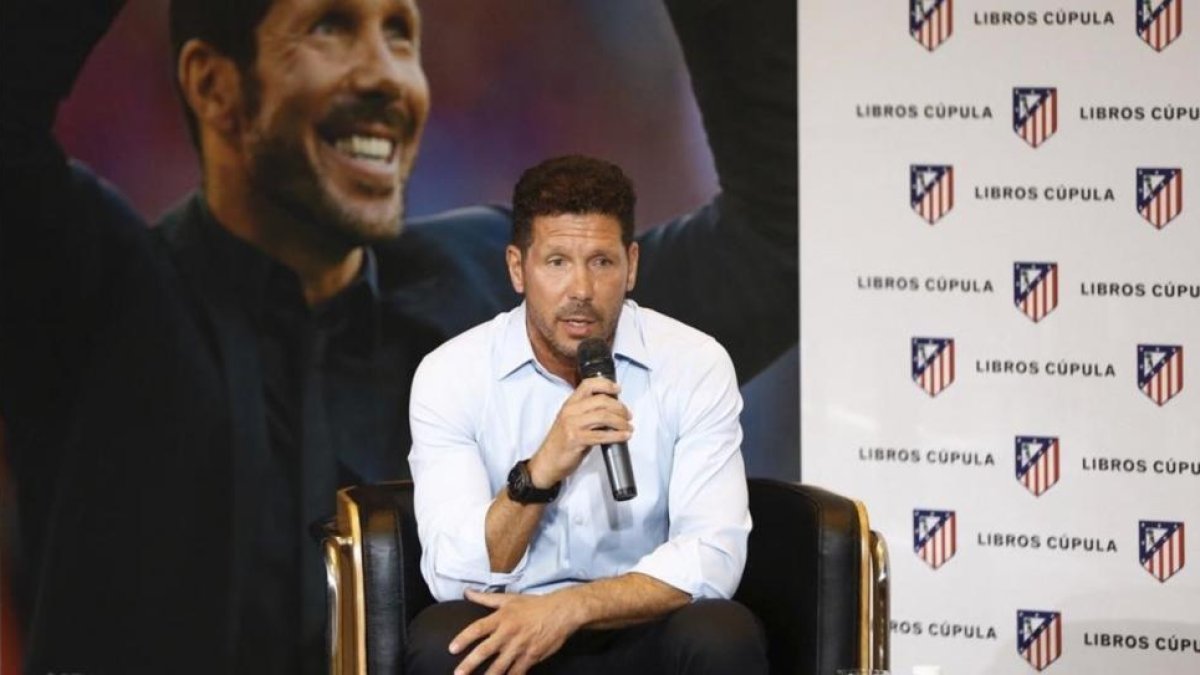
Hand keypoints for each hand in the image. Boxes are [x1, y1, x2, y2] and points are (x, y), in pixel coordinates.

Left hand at [449, 589, 582, 674]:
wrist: (560, 612)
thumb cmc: (533, 604)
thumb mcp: (509, 599)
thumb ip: (485, 598)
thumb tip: (466, 592)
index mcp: (501, 618)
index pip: (478, 629)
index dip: (464, 639)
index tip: (452, 648)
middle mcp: (508, 633)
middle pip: (485, 650)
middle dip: (469, 664)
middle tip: (458, 673)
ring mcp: (520, 647)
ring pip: (499, 666)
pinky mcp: (531, 657)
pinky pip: (517, 672)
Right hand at [527, 377, 630, 486]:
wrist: (546, 462)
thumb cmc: (561, 443)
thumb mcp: (573, 422)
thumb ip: (589, 414)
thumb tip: (613, 411)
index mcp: (570, 404)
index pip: (588, 385)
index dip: (605, 384)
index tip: (618, 389)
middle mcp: (570, 411)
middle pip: (601, 400)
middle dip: (619, 407)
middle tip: (628, 415)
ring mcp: (572, 425)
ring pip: (604, 416)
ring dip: (620, 422)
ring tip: (628, 427)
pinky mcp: (576, 440)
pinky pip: (602, 435)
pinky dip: (617, 435)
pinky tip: (624, 436)